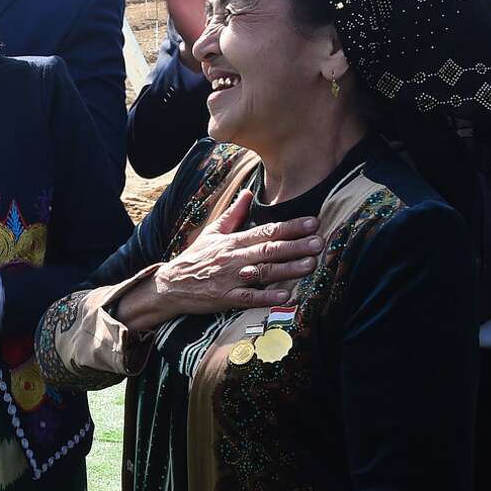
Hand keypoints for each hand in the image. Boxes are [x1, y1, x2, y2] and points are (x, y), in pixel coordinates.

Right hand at [115, 191, 319, 331]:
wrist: (171, 285)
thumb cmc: (195, 258)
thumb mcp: (212, 233)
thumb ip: (233, 214)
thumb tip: (248, 193)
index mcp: (232, 241)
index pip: (266, 231)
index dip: (290, 227)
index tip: (312, 222)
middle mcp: (234, 258)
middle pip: (269, 250)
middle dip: (296, 246)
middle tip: (319, 242)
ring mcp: (230, 279)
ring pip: (263, 272)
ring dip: (288, 269)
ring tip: (311, 264)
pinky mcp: (226, 298)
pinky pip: (249, 297)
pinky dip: (268, 297)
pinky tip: (286, 296)